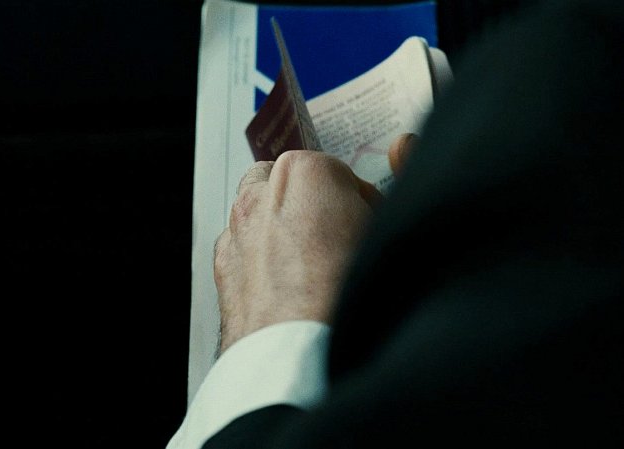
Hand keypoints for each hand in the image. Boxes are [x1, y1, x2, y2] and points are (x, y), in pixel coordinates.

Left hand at [213, 134, 416, 353]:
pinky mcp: (221, 268)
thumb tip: (404, 146)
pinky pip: (242, 246)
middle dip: (311, 201)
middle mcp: (261, 195)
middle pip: (289, 181)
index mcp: (305, 174)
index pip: (337, 170)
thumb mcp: (393, 229)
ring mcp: (235, 231)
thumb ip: (406, 172)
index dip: (358, 200)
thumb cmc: (349, 301)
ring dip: (281, 224)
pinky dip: (259, 254)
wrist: (302, 361)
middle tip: (339, 237)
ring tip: (312, 264)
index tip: (368, 223)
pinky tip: (286, 285)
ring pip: (259, 210)